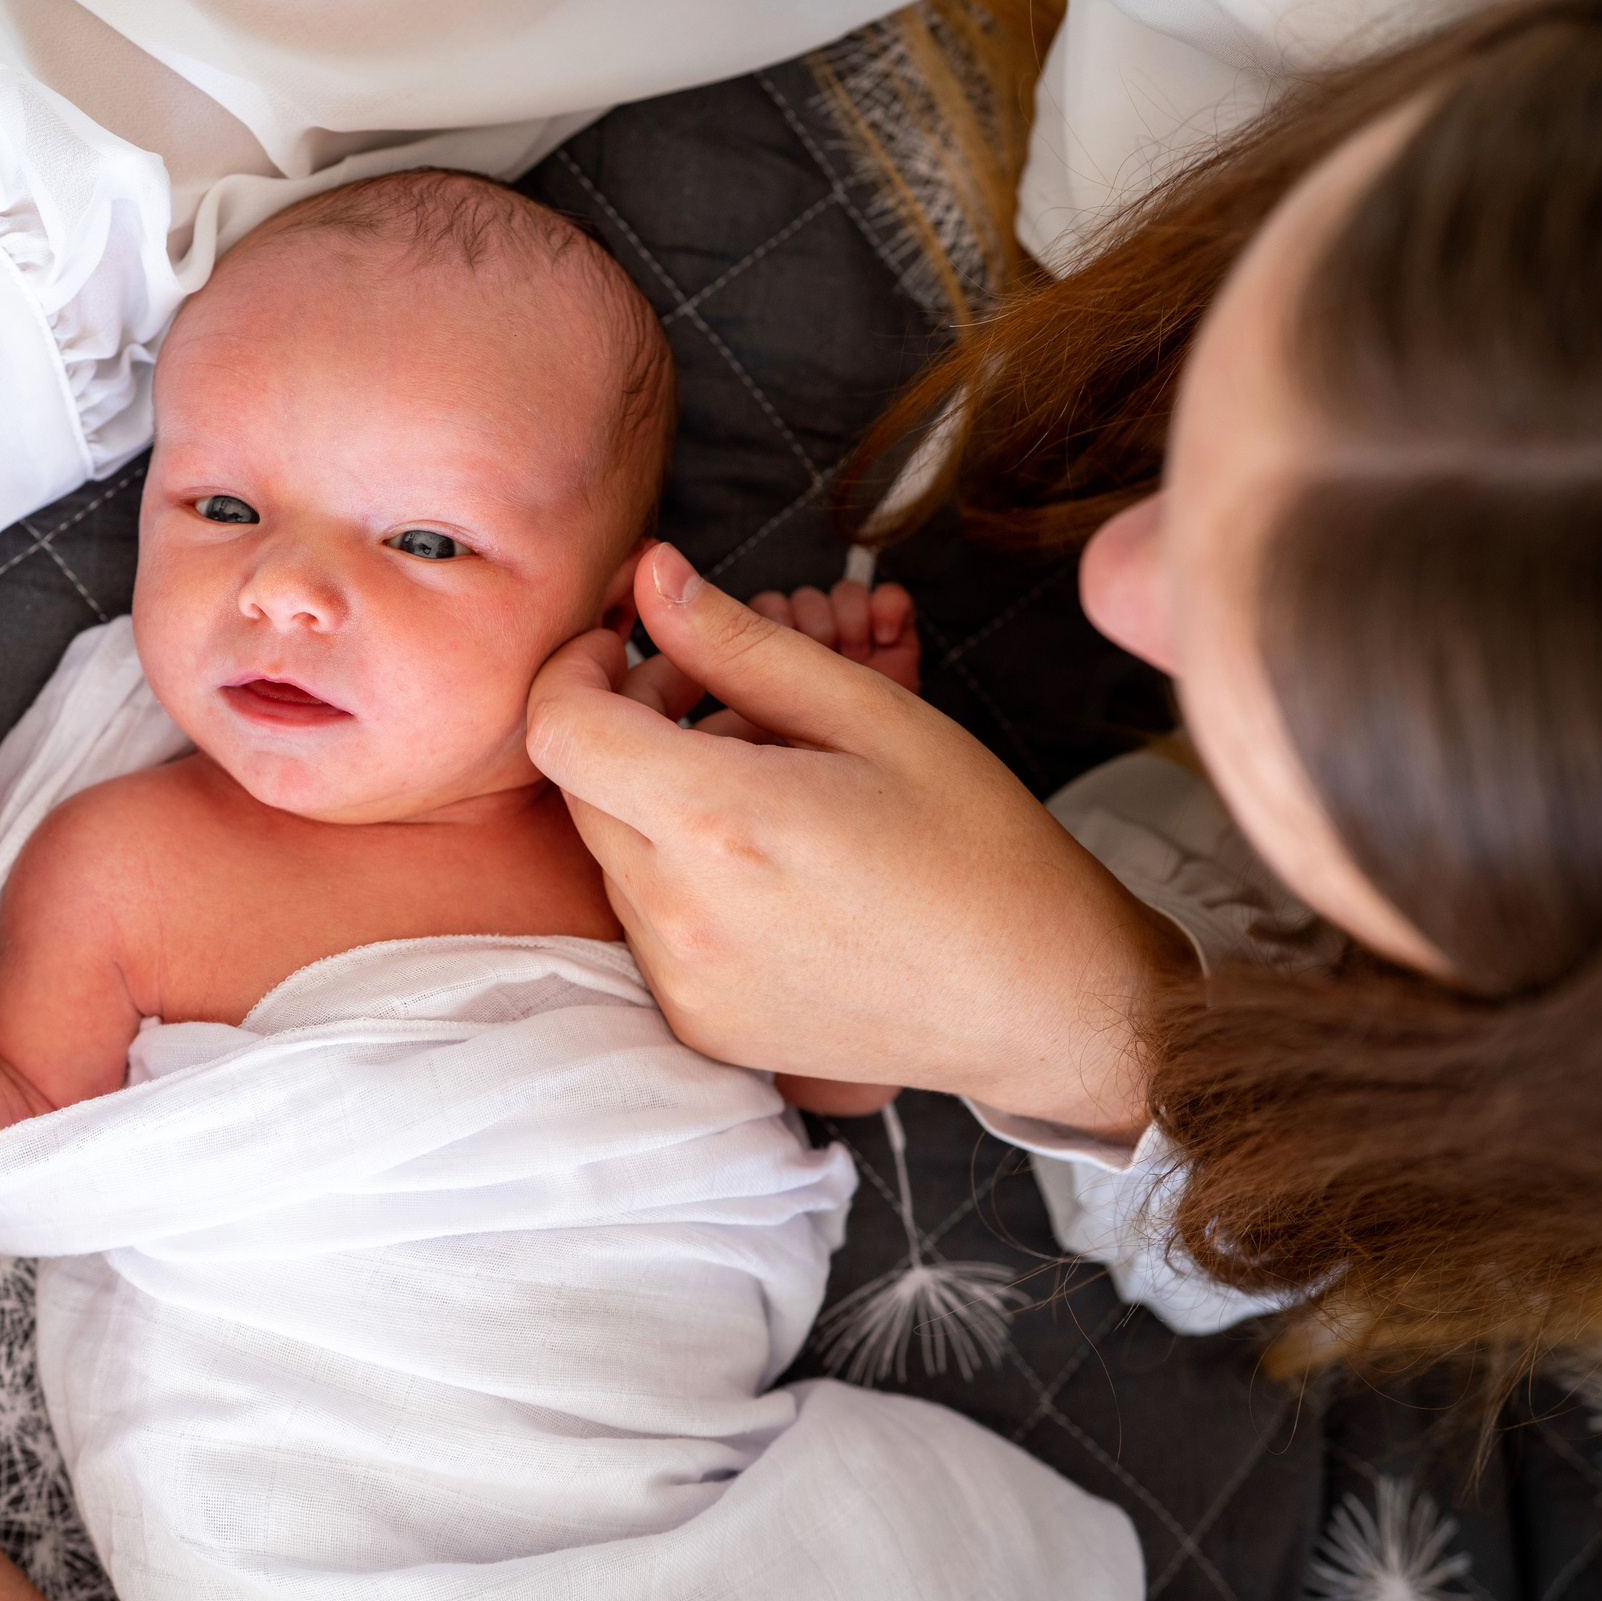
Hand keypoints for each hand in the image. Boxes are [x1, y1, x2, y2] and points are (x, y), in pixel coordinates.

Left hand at [526, 543, 1190, 1136]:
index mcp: (720, 821)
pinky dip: (681, 875)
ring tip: (764, 783)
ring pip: (613, 854)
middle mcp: (681, 913)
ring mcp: (683, 980)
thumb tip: (653, 577)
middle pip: (581, 788)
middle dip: (626, 723)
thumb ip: (743, 644)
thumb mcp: (874, 715)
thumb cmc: (979, 848)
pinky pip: (647, 924)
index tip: (627, 644)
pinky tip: (769, 863)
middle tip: (720, 699)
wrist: (1041, 1002)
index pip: (560, 727)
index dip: (575, 667)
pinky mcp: (700, 1024)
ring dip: (657, 801)